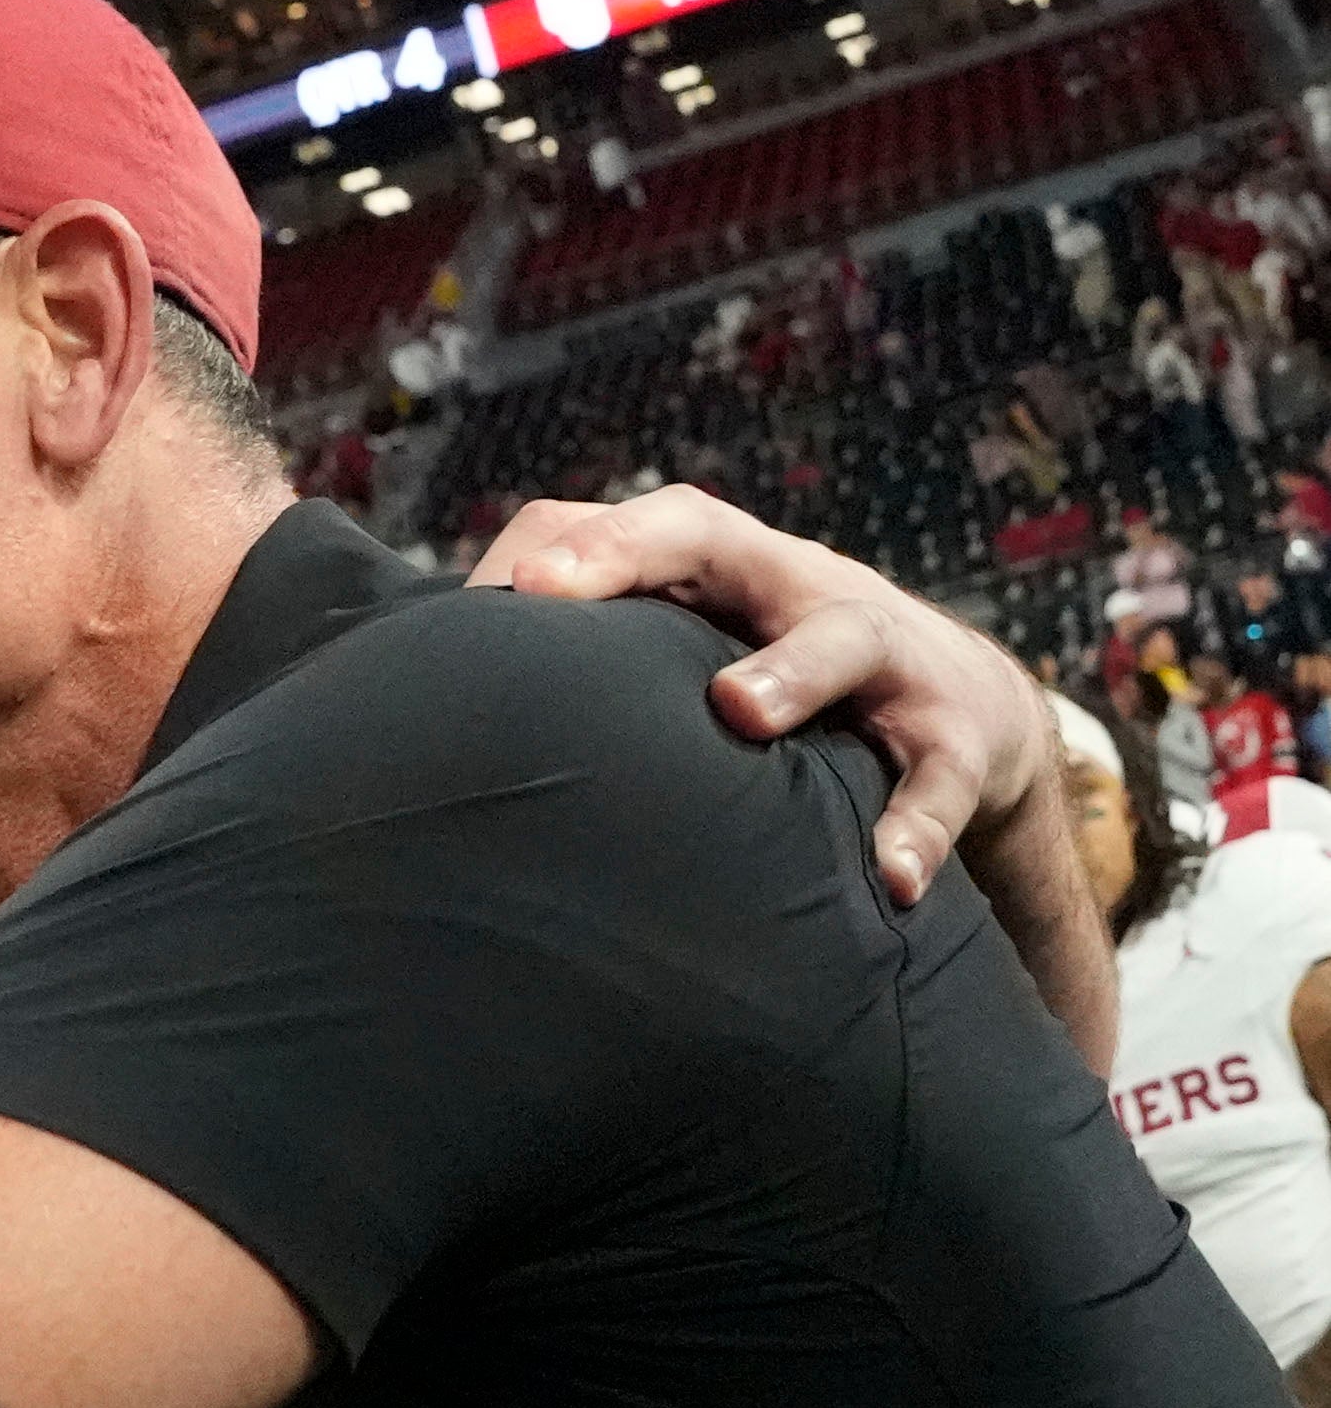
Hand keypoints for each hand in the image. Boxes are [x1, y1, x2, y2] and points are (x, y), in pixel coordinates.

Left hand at [468, 486, 1044, 904]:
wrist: (965, 719)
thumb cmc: (778, 685)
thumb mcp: (695, 656)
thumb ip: (593, 665)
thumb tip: (441, 708)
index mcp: (721, 570)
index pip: (635, 528)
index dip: (570, 547)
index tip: (501, 591)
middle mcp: (797, 589)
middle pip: (721, 540)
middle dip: (637, 556)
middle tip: (555, 595)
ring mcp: (886, 654)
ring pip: (841, 637)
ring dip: (788, 671)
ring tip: (738, 712)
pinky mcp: (957, 734)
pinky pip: (939, 778)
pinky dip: (917, 826)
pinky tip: (890, 878)